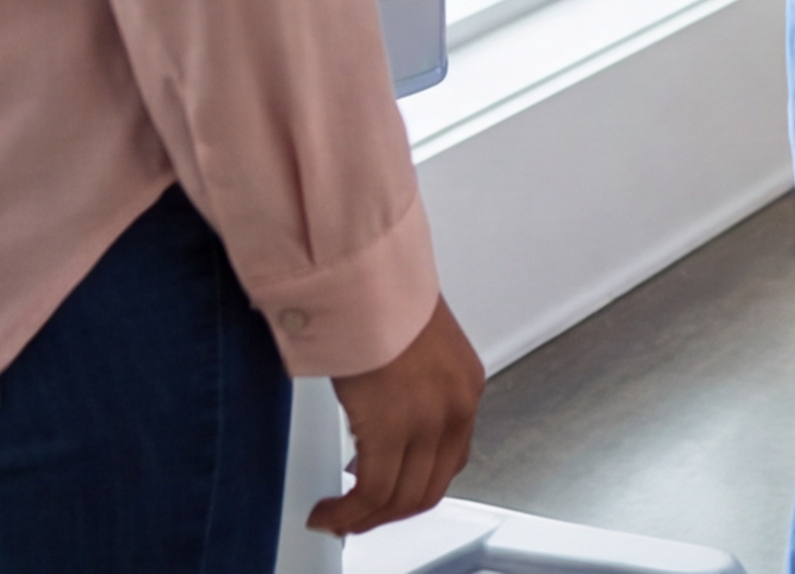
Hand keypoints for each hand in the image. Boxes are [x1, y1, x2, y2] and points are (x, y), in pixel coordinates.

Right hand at [306, 299, 480, 536]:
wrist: (364, 275)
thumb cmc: (377, 296)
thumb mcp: (412, 345)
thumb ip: (409, 383)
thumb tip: (383, 408)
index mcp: (465, 386)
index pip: (451, 459)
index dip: (415, 485)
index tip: (388, 492)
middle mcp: (456, 407)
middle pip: (429, 488)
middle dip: (389, 512)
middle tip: (356, 517)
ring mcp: (428, 421)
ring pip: (401, 498)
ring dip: (365, 518)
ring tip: (335, 518)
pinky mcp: (391, 429)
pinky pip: (373, 492)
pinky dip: (348, 511)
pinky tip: (329, 509)